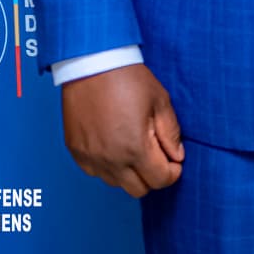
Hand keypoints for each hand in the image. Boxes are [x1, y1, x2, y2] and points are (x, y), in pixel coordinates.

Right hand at [60, 64, 184, 197]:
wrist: (91, 64)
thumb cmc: (127, 79)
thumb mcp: (160, 101)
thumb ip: (171, 133)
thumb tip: (176, 155)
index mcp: (134, 148)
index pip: (160, 180)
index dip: (172, 172)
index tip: (174, 161)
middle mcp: (111, 159)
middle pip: (139, 189)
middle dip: (153, 175)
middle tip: (156, 154)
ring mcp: (91, 158)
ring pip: (117, 183)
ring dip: (129, 172)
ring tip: (133, 145)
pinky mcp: (77, 152)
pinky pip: (97, 172)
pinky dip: (108, 165)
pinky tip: (114, 144)